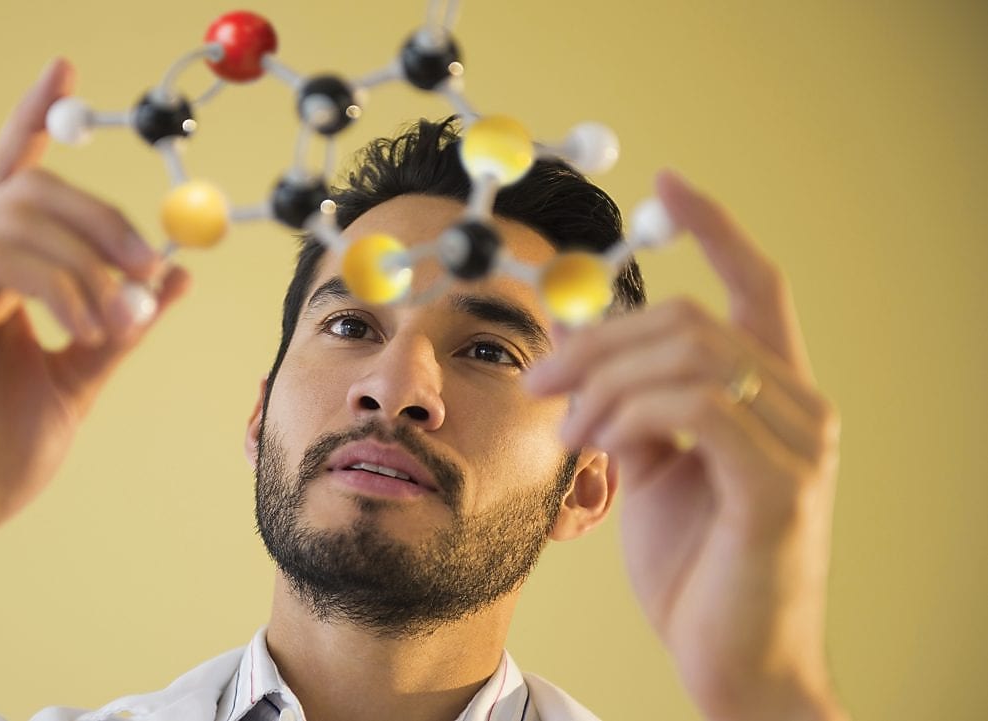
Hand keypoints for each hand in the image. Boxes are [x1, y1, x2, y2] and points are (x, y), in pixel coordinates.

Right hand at [0, 58, 189, 687]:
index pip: (10, 177)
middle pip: (27, 186)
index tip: (65, 67)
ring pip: (17, 217)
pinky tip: (84, 327)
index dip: (34, 118)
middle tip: (150, 265)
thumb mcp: (79, 380)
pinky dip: (59, 285)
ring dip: (90, 262)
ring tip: (118, 324)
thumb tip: (176, 275)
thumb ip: (121, 325)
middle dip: (103, 216)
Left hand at [526, 172, 847, 720]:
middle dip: (599, 338)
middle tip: (540, 379)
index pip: (755, 284)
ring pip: (690, 352)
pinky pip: (696, 406)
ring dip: (605, 380)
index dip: (715, 226)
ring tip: (567, 428)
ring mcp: (799, 442)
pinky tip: (598, 444)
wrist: (729, 659)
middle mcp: (800, 405)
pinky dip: (629, 412)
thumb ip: (630, 406)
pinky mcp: (780, 483)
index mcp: (771, 393)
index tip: (668, 183)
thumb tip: (582, 356)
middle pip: (692, 317)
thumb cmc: (694, 566)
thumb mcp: (650, 468)